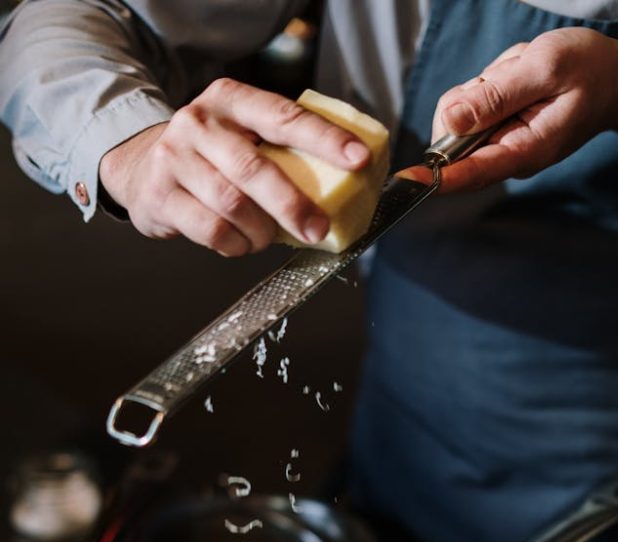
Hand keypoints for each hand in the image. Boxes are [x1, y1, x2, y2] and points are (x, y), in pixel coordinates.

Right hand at [99, 79, 369, 254]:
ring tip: (267, 237)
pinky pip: (211, 230)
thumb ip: (278, 151)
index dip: (324, 139)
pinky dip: (235, 245)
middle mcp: (199, 123)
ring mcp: (175, 159)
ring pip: (232, 204)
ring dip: (260, 231)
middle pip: (254, 168)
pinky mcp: (160, 195)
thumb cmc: (208, 158)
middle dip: (292, 204)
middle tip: (317, 229)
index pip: (284, 117)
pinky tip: (241, 243)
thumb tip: (343, 188)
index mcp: (230, 100)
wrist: (138, 167)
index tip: (359, 160)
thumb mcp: (239, 137)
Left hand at [401, 28, 617, 191]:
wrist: (615, 79)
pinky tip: (515, 79)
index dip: (435, 175)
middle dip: (471, 99)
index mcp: (523, 151)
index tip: (406, 180)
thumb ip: (496, 96)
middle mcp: (505, 155)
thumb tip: (451, 121)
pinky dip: (486, 84)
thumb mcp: (545, 68)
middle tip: (510, 77)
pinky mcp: (493, 130)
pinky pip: (469, 105)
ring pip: (457, 116)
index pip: (469, 171)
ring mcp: (497, 144)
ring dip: (482, 87)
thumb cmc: (590, 71)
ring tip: (520, 76)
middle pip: (453, 137)